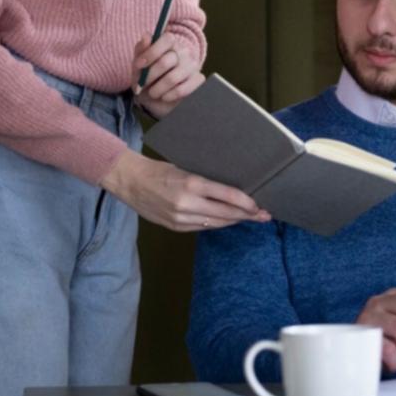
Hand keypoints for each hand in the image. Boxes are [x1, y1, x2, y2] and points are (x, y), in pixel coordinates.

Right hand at [98, 149, 269, 231]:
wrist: (131, 181)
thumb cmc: (160, 169)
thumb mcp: (186, 168)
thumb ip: (207, 181)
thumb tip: (233, 189)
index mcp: (192, 183)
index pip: (228, 196)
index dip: (247, 203)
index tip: (259, 205)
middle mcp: (187, 203)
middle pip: (226, 213)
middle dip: (247, 215)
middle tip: (264, 215)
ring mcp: (180, 218)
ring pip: (216, 223)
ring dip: (235, 221)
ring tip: (252, 218)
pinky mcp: (175, 227)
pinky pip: (203, 227)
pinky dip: (218, 223)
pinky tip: (229, 220)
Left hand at [133, 32, 204, 118]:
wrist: (155, 96)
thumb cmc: (146, 76)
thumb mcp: (139, 63)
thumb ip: (141, 49)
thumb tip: (146, 37)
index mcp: (170, 43)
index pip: (167, 39)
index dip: (151, 52)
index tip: (139, 65)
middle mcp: (184, 52)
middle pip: (165, 62)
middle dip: (149, 76)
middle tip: (142, 84)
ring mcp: (192, 65)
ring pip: (172, 78)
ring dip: (157, 89)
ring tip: (153, 93)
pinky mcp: (198, 80)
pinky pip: (182, 90)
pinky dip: (169, 96)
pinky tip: (165, 96)